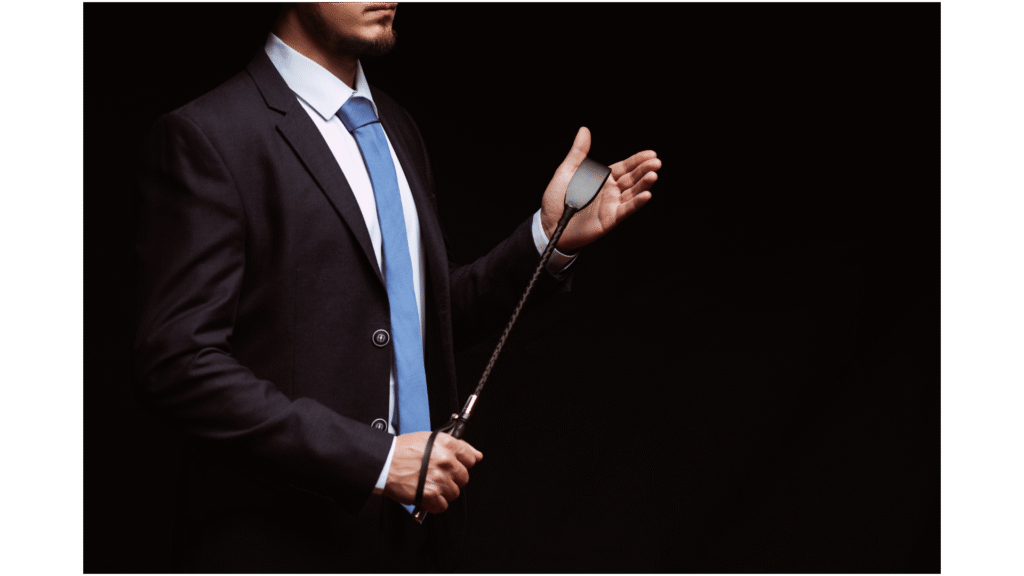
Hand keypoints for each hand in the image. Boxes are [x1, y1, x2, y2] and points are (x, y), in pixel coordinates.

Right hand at [383, 431, 482, 512]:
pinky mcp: (430, 495)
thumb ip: (455, 446)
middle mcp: (445, 461)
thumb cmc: (402, 450)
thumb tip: (476, 455)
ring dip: (443, 492)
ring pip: (454, 493)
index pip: (471, 458)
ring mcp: (439, 478)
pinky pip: (442, 506)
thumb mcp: (429, 438)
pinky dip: (434, 504)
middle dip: (452, 479)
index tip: (456, 466)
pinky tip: (425, 494)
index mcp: (447, 445)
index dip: (463, 463)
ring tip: (428, 484)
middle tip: (437, 476)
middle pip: (464, 478)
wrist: (383, 462)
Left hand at [540, 127, 660, 251]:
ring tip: (653, 175)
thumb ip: (578, 152)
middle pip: (632, 179)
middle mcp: (611, 191)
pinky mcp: (610, 219)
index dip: (638, 160)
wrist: (549, 224)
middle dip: (644, 170)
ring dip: (643, 184)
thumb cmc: (556, 200)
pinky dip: (637, 203)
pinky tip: (646, 194)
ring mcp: (612, 205)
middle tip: (656, 163)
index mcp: (603, 179)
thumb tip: (584, 130)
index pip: (625, 167)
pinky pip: (626, 210)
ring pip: (632, 193)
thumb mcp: (567, 171)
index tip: (651, 154)